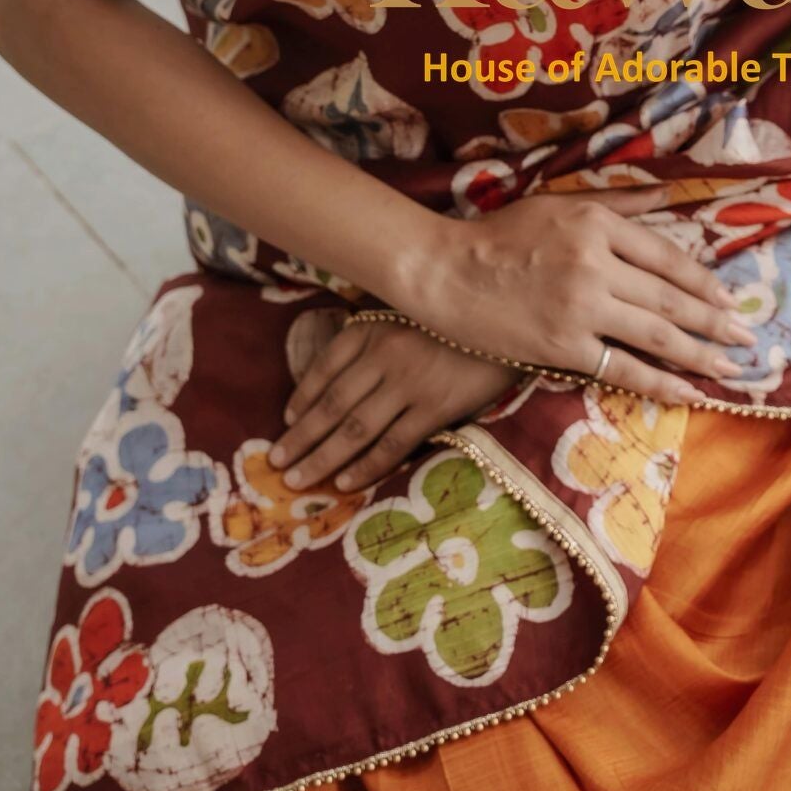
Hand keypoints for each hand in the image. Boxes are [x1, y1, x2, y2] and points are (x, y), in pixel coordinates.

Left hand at [269, 319, 522, 492]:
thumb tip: (345, 358)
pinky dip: (366, 465)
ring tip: (297, 480)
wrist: (515, 316)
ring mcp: (409, 381)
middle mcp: (384, 353)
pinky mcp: (436, 405)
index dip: (302, 397)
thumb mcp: (409, 307)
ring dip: (322, 457)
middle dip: (300, 437)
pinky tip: (345, 483)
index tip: (287, 421)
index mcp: (373, 326)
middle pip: (332, 404)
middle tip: (275, 464)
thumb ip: (378, 328)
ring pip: (354, 428)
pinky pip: (393, 442)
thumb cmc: (460, 313)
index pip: (324, 367)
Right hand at [398, 184, 758, 405]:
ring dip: (700, 353)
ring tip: (730, 366)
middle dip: (716, 321)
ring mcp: (580, 307)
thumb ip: (620, 203)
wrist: (443, 271)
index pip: (667, 257)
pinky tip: (687, 390)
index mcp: (597, 224)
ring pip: (655, 334)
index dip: (704, 282)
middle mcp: (595, 263)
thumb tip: (672, 195)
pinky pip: (622, 367)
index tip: (730, 299)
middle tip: (749, 337)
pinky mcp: (562, 345)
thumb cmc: (500, 234)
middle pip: (670, 298)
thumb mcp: (560, 202)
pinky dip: (659, 381)